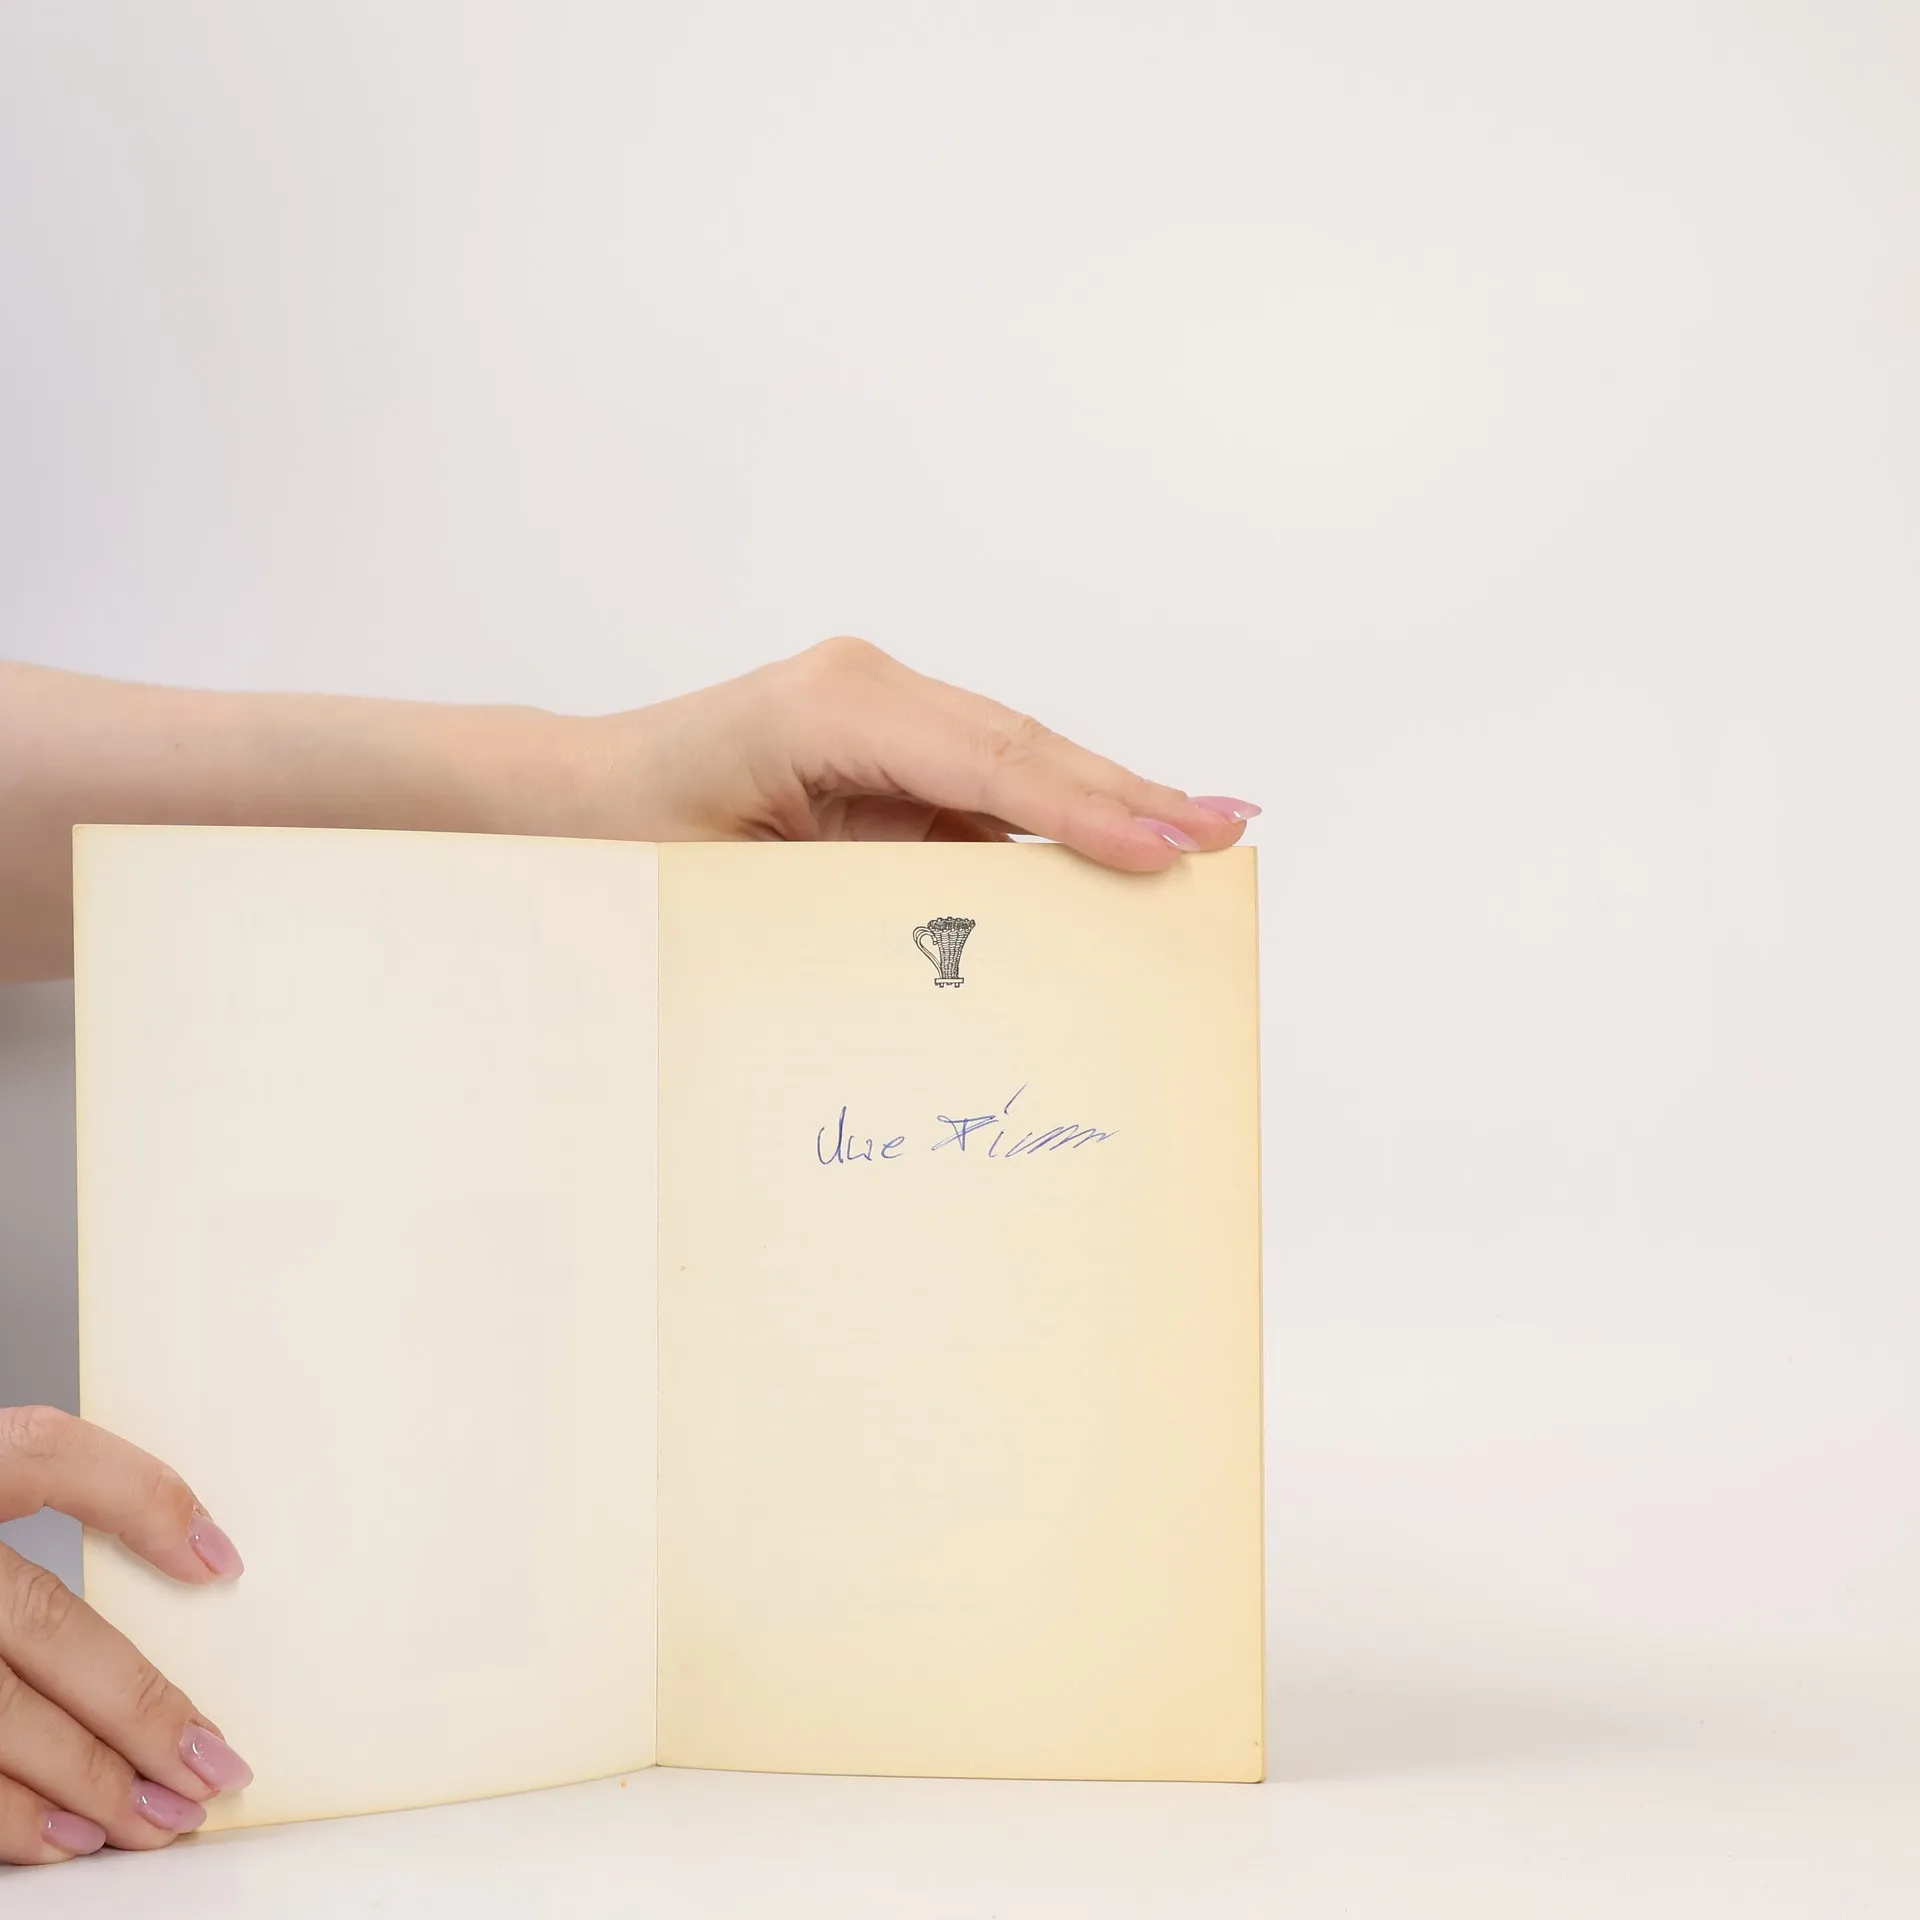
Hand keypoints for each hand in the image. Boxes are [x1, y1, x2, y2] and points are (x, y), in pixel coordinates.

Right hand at [0, 1407, 250, 1864]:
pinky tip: (61, 1838)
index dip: (143, 1497)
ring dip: (82, 1780)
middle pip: (41, 1620)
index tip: (224, 1562)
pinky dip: (3, 1816)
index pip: (46, 1453)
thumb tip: (193, 1555)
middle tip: (215, 1765)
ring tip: (157, 1818)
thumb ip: (38, 1500)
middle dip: (138, 1705)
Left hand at [543, 637, 1261, 865]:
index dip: (1079, 807)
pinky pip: (988, 781)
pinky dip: (1055, 812)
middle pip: (1021, 746)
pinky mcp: (886, 746)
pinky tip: (1122, 836)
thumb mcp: (731, 895)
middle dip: (1125, 795)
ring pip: (1017, 759)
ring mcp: (880, 711)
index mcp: (826, 708)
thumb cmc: (623, 845)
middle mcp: (864, 690)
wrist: (565, 804)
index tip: (1162, 844)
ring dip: (1106, 800)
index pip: (983, 760)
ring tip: (1203, 834)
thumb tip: (971, 956)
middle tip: (1224, 833)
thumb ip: (852, 914)